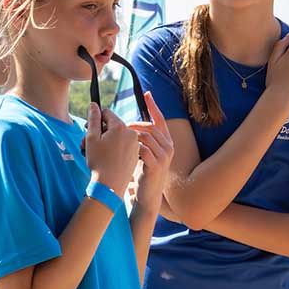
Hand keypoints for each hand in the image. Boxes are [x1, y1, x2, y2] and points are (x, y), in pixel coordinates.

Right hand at [84, 104, 139, 199]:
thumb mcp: (91, 138)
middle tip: (88, 144)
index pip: (106, 113)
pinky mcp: (135, 154)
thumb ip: (93, 118)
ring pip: (118, 136)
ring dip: (106, 141)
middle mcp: (131, 133)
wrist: (110, 186)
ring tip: (96, 153)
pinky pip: (123, 145)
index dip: (95, 120)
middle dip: (100, 132)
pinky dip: (114, 149)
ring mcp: (134, 144)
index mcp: (120, 127)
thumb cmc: (99, 162)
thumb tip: (94, 104)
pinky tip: (106, 159)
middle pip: (113, 125)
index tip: (89, 131)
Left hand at [128, 92, 172, 207]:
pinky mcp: (156, 165)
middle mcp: (168, 147)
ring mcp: (164, 156)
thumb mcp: (146, 153)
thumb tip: (130, 126)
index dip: (154, 105)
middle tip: (120, 126)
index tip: (147, 93)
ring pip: (145, 136)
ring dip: (130, 135)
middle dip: (133, 124)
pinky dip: (133, 148)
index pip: (160, 119)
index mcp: (166, 141)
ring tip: (120, 138)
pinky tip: (125, 150)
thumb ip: (142, 140)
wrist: (148, 195)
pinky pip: (143, 149)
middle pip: (150, 126)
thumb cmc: (144, 172)